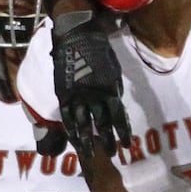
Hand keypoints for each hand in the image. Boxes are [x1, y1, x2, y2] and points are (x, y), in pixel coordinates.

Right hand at [51, 11, 131, 157]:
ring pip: (83, 124)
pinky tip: (73, 139)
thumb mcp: (114, 70)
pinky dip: (70, 129)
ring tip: (90, 154)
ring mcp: (77, 95)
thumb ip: (114, 89)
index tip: (127, 146)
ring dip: (87, 141)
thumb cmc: (99, 51)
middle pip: (102, 124)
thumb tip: (115, 104)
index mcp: (110, 89)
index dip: (123, 132)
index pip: (119, 117)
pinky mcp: (63, 93)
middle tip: (111, 154)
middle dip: (107, 141)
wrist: (76, 37)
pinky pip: (67, 116)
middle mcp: (94, 96)